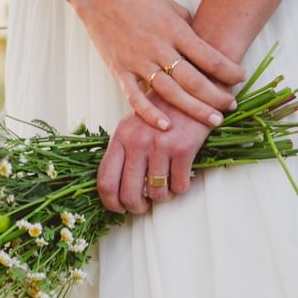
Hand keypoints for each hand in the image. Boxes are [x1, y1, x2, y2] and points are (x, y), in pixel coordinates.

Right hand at [66, 0, 244, 129]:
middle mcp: (159, 48)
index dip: (229, 71)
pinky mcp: (120, 70)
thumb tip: (202, 46)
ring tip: (213, 120)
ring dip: (194, 109)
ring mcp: (138, 61)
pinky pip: (136, 97)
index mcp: (175, 30)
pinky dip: (150, 113)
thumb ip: (186, 28)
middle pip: (195, 80)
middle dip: (217, 96)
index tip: (240, 78)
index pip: (210, 57)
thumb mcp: (170, 6)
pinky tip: (165, 126)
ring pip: (171, 92)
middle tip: (232, 106)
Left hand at [97, 93, 211, 213]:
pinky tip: (183, 177)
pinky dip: (181, 187)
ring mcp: (159, 146)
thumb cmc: (160, 111)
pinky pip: (179, 185)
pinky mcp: (183, 148)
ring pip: (157, 193)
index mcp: (120, 138)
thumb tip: (118, 187)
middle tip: (144, 206)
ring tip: (167, 187)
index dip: (111, 202)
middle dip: (137, 207)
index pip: (105, 180)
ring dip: (163, 197)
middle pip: (129, 194)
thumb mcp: (132, 125)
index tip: (119, 208)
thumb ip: (123, 151)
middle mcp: (136, 142)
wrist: (191, 89)